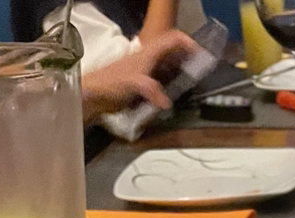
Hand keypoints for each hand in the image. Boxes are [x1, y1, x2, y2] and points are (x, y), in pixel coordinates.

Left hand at [80, 29, 195, 121]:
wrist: (93, 95)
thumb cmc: (110, 83)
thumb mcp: (134, 83)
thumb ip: (151, 90)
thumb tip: (166, 102)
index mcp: (148, 52)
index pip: (173, 38)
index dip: (188, 42)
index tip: (201, 54)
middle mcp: (149, 58)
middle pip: (174, 52)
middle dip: (188, 59)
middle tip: (200, 71)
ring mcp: (146, 71)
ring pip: (168, 67)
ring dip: (181, 73)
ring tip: (191, 83)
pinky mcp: (143, 84)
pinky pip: (162, 81)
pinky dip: (171, 86)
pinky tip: (174, 95)